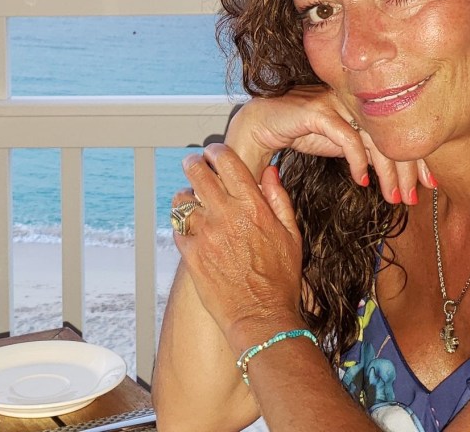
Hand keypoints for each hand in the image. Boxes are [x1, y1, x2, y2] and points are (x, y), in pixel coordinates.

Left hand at [174, 143, 305, 346]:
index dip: (217, 151)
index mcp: (253, 206)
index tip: (214, 152)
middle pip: (197, 172)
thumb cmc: (281, 279)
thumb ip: (278, 199)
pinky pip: (178, 228)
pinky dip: (182, 225)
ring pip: (181, 199)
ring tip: (191, 199)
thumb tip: (269, 171)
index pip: (227, 162)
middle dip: (193, 163)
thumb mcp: (291, 235)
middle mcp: (226, 215)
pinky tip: (192, 228)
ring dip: (185, 196)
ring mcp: (206, 235)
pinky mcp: (191, 254)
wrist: (262, 317)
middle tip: (194, 164)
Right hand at [226, 86, 433, 203]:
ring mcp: (336, 102)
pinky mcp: (318, 110)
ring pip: (374, 137)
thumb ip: (363, 148)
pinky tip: (362, 181)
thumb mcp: (338, 143)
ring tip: (394, 197)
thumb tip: (392, 170)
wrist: (258, 124)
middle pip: (392, 131)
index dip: (417, 156)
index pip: (398, 128)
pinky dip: (358, 161)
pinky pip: (347, 138)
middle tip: (417, 197)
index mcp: (362, 103)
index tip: (431, 183)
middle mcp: (353, 98)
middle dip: (409, 168)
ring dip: (387, 171)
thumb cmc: (298, 131)